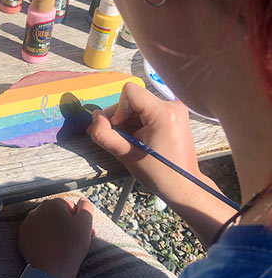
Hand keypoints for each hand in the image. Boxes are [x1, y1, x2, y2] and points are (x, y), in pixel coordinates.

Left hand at [18, 197, 92, 277]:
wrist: (51, 271)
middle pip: (56, 215)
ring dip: (54, 231)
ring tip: (63, 245)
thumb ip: (86, 207)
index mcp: (52, 204)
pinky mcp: (22, 238)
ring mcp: (27, 225)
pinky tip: (52, 249)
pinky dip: (43, 240)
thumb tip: (83, 201)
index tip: (81, 230)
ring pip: (45, 225)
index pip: (68, 206)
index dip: (77, 218)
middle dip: (66, 225)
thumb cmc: (70, 246)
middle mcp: (36, 210)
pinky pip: (36, 236)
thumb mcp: (85, 223)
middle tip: (75, 238)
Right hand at [87, 82, 234, 246]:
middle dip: (120, 118)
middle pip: (133, 100)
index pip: (130, 91)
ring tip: (127, 142)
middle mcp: (172, 105)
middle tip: (115, 139)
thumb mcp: (126, 155)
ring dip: (127, 122)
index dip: (118, 109)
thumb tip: (94, 116)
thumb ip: (105, 134)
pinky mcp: (174, 115)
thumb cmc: (158, 173)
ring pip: (137, 106)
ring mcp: (174, 109)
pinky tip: (136, 139)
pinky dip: (136, 123)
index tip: (121, 131)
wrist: (184, 186)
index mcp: (163, 112)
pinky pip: (146, 111)